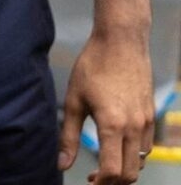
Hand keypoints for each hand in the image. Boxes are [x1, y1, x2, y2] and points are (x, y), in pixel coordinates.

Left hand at [58, 30, 154, 184]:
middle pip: (129, 173)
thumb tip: (60, 163)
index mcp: (113, 125)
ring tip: (104, 163)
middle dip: (113, 182)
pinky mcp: (151, 115)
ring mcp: (146, 122)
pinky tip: (117, 144)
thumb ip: (67, 134)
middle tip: (95, 178)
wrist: (120, 42)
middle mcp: (134, 128)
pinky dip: (134, 154)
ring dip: (124, 169)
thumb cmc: (93, 66)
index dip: (100, 183)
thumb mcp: (74, 99)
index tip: (89, 181)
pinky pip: (146, 146)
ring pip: (140, 161)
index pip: (112, 171)